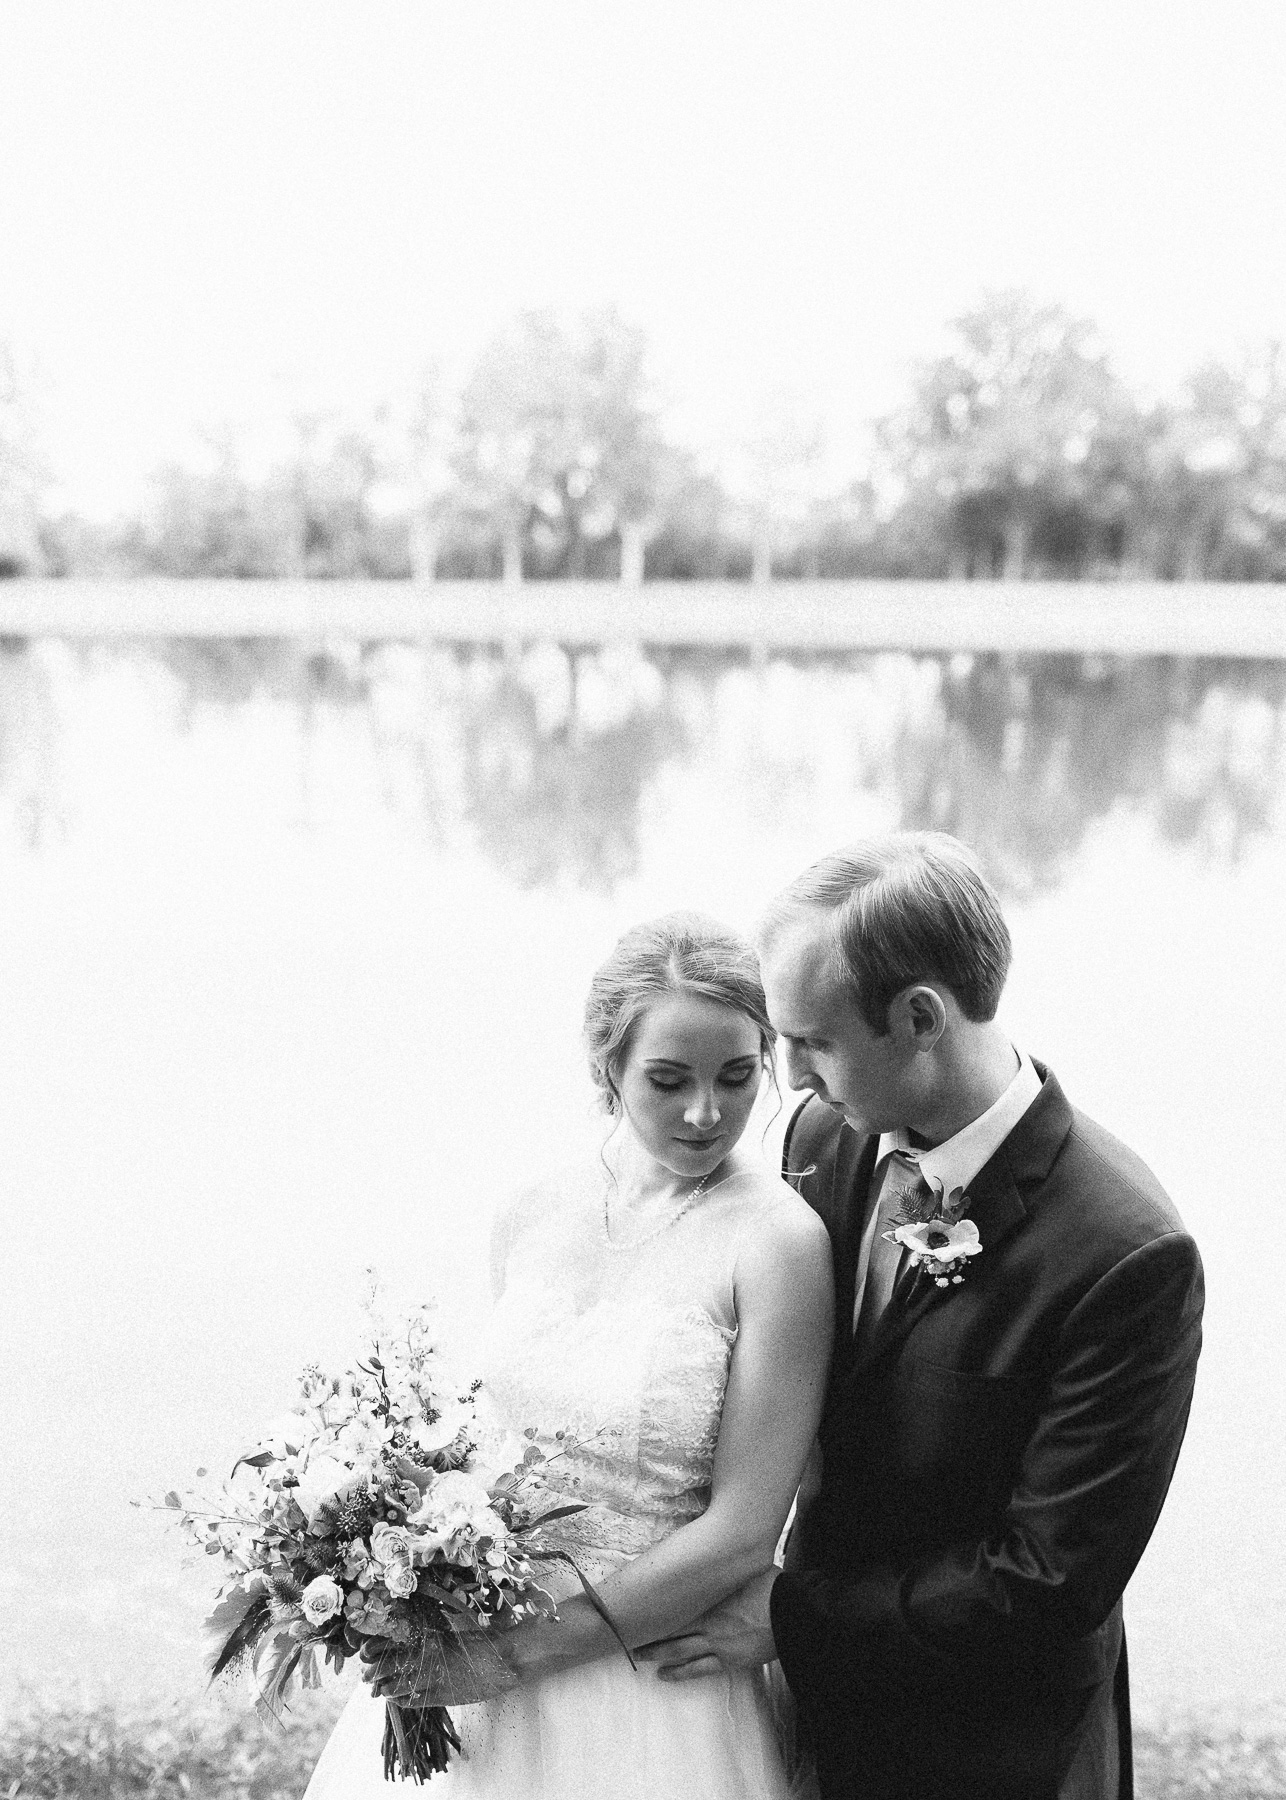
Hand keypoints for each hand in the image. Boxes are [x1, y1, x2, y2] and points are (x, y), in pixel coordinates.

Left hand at [360, 1627, 518, 1707]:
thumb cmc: (479, 1642)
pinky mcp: (442, 1695)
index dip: (372, 1651)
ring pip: (397, 1686)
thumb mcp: (451, 1634)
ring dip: (385, 1689)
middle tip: (365, 1677)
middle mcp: (428, 1655)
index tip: (364, 1654)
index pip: (390, 1643)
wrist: (504, 1658)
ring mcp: (434, 1676)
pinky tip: (398, 1699)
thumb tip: (406, 1639)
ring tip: (379, 1690)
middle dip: (373, 1673)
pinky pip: (414, 1701)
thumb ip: (430, 1637)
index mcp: (429, 1635)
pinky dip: (402, 1700)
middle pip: (388, 1665)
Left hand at [636, 1568, 778, 1681]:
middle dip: (647, 1629)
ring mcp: (716, 1642)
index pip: (673, 1598)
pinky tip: (663, 1675)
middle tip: (624, 1632)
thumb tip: (714, 1548)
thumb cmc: (771, 1586)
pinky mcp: (727, 1660)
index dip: (652, 1602)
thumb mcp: (745, 1567)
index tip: (633, 1603)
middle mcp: (707, 1619)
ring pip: (677, 1649)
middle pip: (669, 1625)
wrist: (791, 1615)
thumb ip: (725, 1566)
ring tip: (636, 1653)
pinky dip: (678, 1673)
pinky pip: (697, 1669)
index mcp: (710, 1594)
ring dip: (655, 1652)